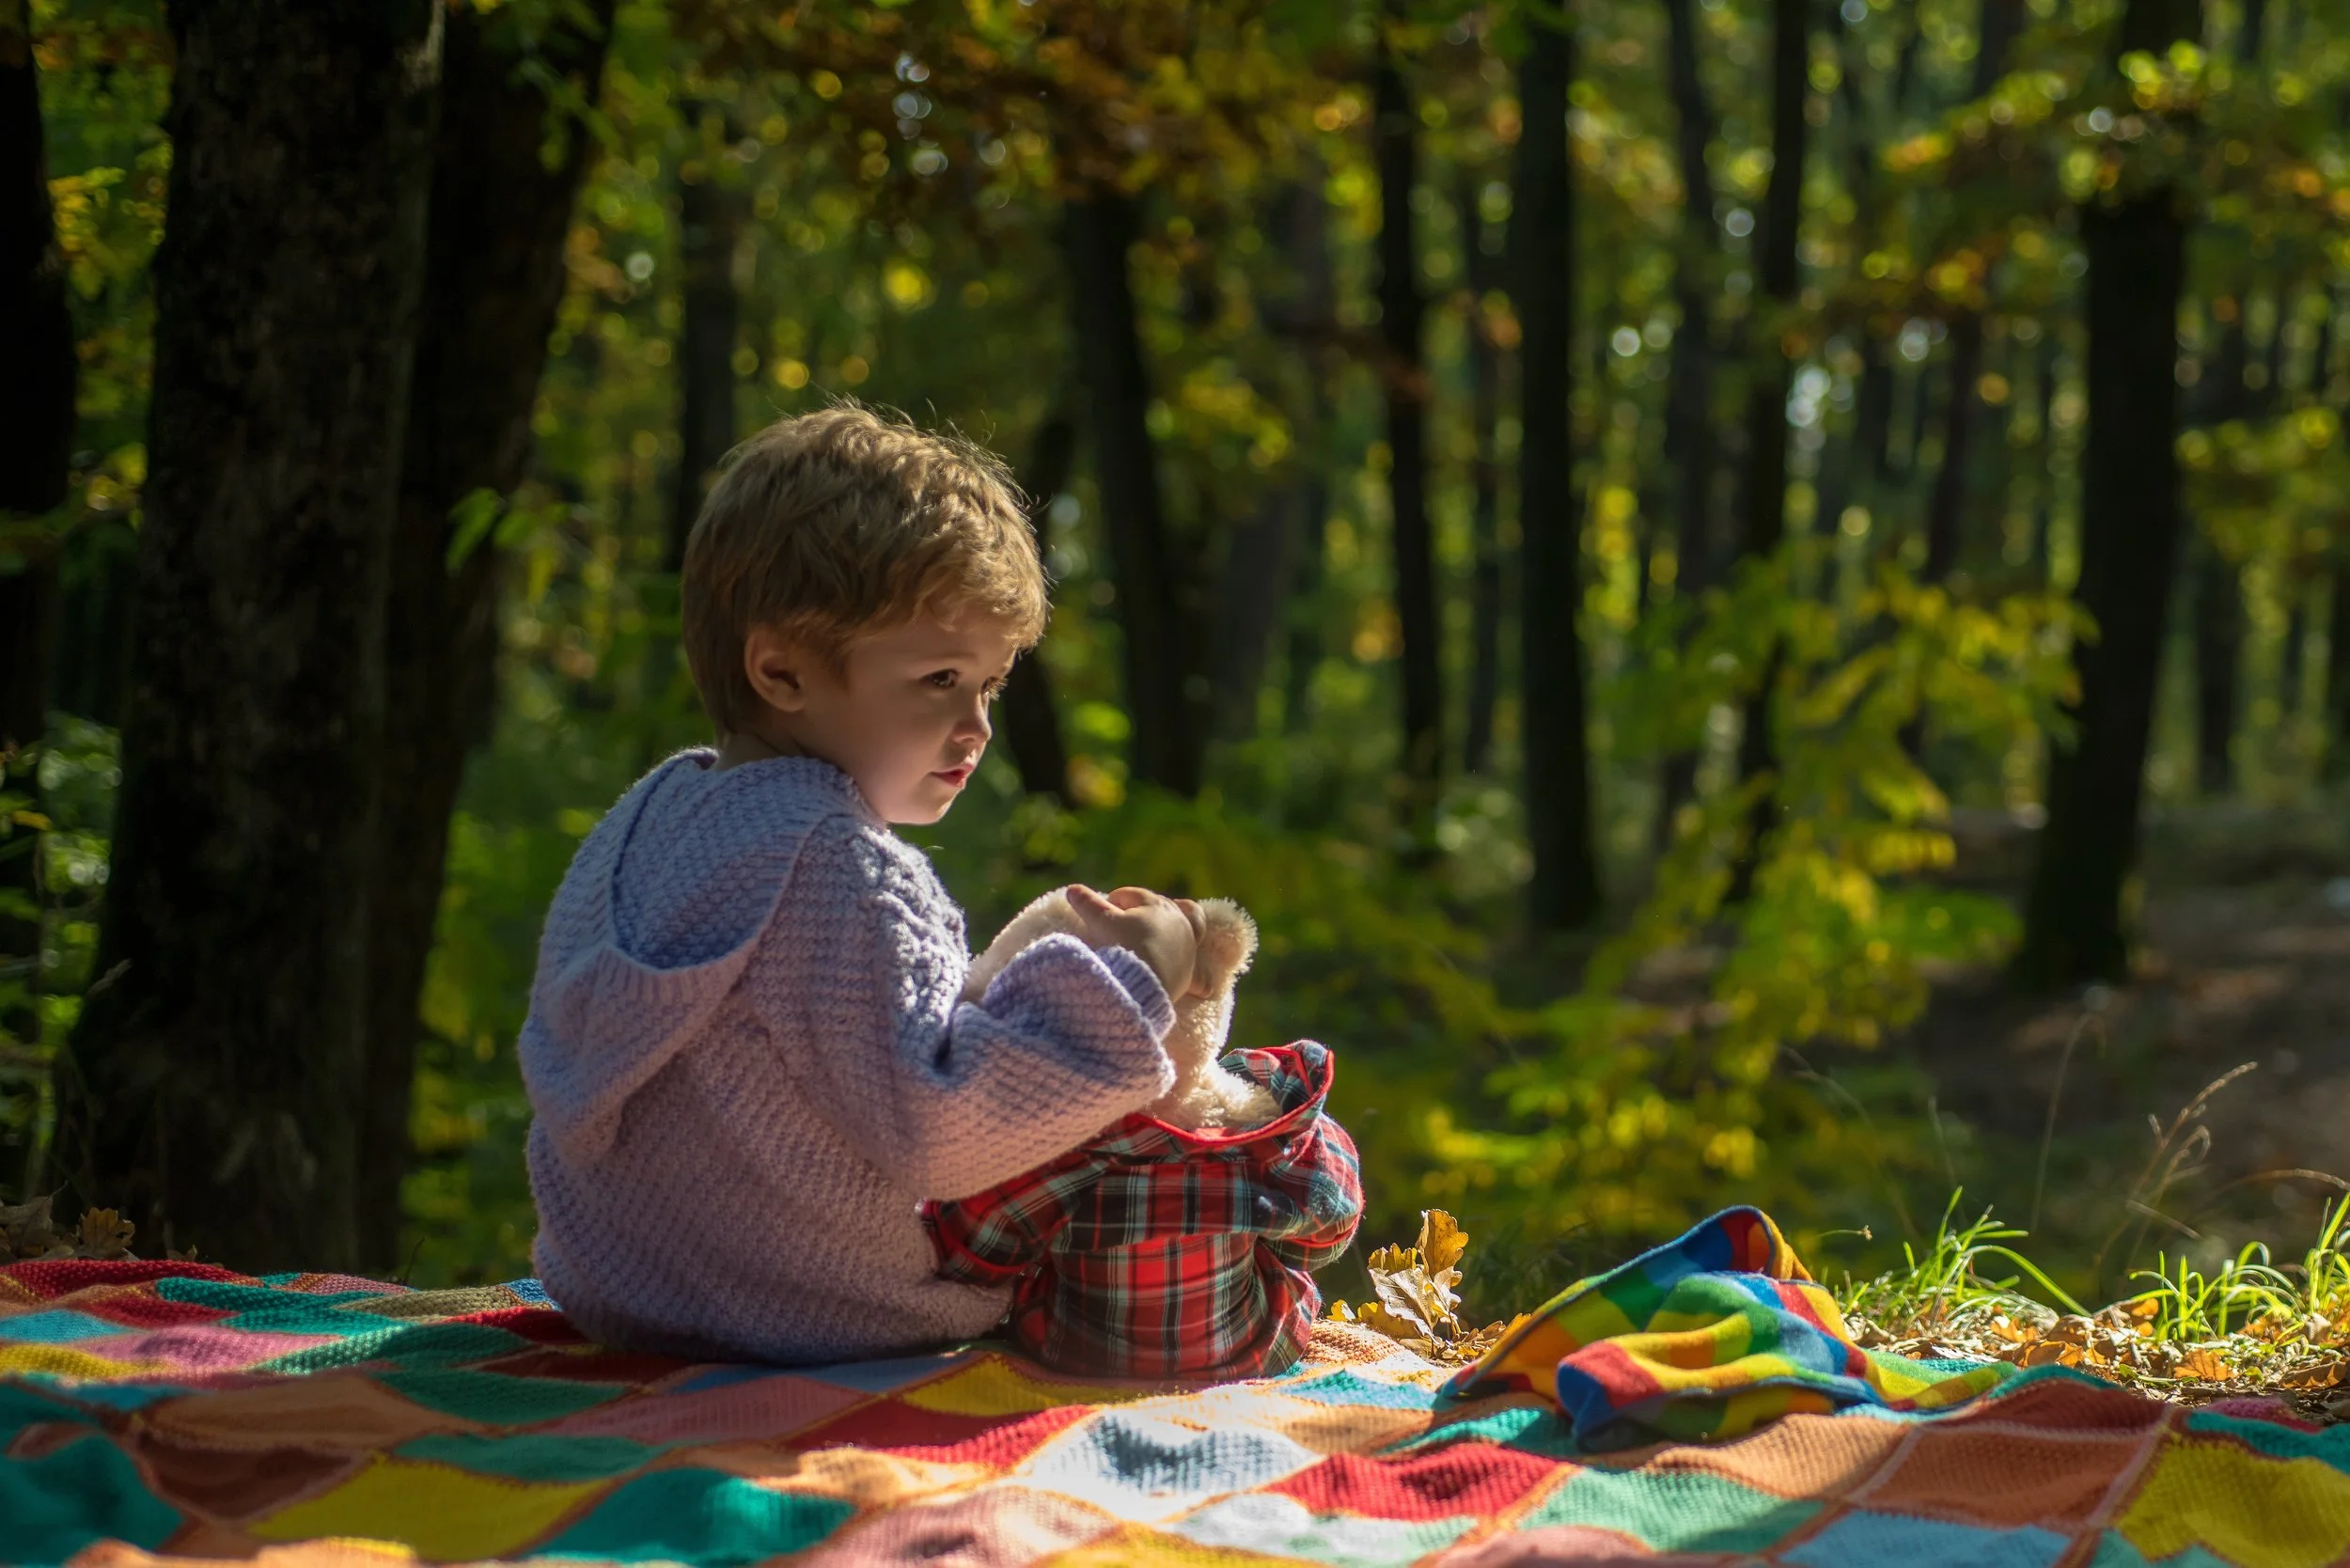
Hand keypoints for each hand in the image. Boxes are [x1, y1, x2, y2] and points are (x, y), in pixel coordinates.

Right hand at [1066, 884, 1203, 1001]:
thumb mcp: (1102, 923)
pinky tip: (1203, 987)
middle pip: (1163, 907)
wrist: (1143, 982)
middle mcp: (1178, 922)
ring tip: (1172, 935)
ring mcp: (1187, 948)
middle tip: (1128, 921)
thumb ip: (1087, 904)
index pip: (1131, 895)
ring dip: (1182, 930)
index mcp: (1157, 905)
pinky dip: (1201, 978)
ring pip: (1192, 930)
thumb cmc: (1124, 945)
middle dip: (1146, 910)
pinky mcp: (1190, 974)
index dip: (1113, 902)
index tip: (1100, 912)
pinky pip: (1201, 975)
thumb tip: (1071, 889)